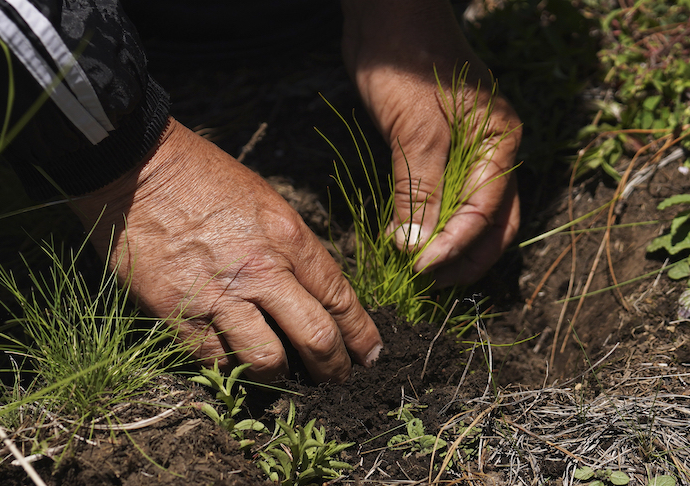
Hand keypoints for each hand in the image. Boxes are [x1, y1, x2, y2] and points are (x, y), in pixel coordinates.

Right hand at [72, 118, 382, 382]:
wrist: (138, 167)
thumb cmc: (205, 177)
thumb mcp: (266, 201)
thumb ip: (292, 247)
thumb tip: (309, 289)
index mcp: (288, 237)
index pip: (339, 297)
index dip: (360, 333)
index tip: (369, 354)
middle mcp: (262, 269)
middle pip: (316, 336)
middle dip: (334, 367)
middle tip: (337, 379)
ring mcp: (220, 293)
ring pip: (267, 360)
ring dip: (280, 375)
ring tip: (280, 374)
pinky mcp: (178, 312)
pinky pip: (215, 359)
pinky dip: (229, 367)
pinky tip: (233, 362)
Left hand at [342, 0, 521, 285]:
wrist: (386, 18)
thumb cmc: (405, 61)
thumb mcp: (415, 127)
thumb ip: (420, 188)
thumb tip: (415, 247)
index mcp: (501, 143)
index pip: (487, 213)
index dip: (454, 247)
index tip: (418, 269)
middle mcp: (494, 154)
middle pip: (491, 225)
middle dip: (461, 259)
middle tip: (424, 282)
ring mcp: (470, 156)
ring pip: (471, 219)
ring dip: (447, 249)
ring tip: (415, 272)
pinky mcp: (442, 155)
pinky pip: (446, 202)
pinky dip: (431, 227)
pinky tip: (408, 243)